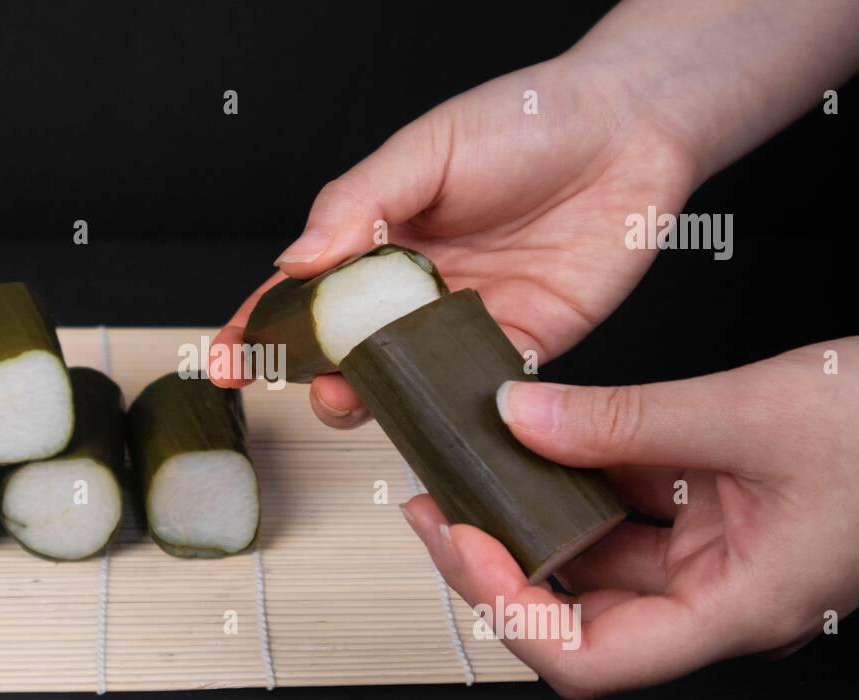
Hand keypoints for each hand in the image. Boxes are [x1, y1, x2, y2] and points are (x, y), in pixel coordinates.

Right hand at [212, 53, 696, 426]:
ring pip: (403, 381)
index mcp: (380, 239)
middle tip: (308, 383)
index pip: (306, 293)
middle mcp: (415, 289)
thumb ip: (355, 205)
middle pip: (347, 350)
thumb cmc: (523, 121)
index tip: (228, 359)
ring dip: (374, 400)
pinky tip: (425, 419)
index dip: (263, 329)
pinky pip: (475, 390)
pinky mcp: (523, 345)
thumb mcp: (423, 150)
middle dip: (314, 377)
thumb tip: (294, 262)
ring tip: (353, 397)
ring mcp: (464, 322)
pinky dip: (446, 411)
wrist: (630, 127)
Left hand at [402, 337, 858, 698]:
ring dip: (535, 514)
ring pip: (599, 557)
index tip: (460, 541)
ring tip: (477, 462)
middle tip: (442, 500)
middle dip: (499, 560)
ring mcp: (717, 559)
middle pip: (579, 612)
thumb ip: (622, 420)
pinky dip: (584, 476)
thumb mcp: (749, 412)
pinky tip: (546, 437)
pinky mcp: (719, 517)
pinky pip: (632, 510)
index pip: (588, 658)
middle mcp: (718, 598)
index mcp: (734, 609)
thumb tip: (517, 417)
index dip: (507, 608)